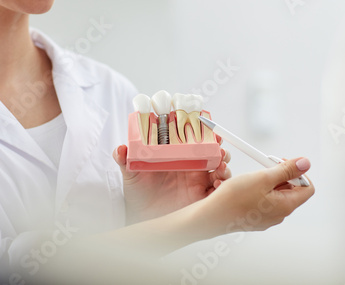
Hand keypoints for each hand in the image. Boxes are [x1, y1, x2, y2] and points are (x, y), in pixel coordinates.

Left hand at [113, 144, 231, 223]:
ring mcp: (198, 182)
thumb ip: (125, 160)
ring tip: (221, 165)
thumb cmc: (138, 192)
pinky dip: (222, 185)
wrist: (140, 217)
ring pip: (219, 169)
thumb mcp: (131, 173)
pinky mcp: (202, 198)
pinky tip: (217, 184)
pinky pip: (218, 190)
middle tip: (219, 147)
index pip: (196, 140)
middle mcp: (192, 167)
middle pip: (213, 153)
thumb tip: (120, 148)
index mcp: (179, 156)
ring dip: (224, 165)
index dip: (205, 133)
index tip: (209, 128)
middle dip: (220, 148)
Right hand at [195, 158, 313, 236]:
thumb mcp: (263, 177)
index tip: (284, 163)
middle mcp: (279, 214)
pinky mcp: (255, 218)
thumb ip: (286, 170)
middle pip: (292, 190)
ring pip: (277, 194)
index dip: (299, 172)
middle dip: (282, 174)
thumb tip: (305, 163)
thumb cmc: (235, 198)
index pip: (307, 188)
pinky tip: (247, 186)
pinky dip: (260, 190)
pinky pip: (265, 201)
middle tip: (266, 166)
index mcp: (286, 205)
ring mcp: (267, 218)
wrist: (212, 216)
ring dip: (270, 181)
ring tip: (254, 176)